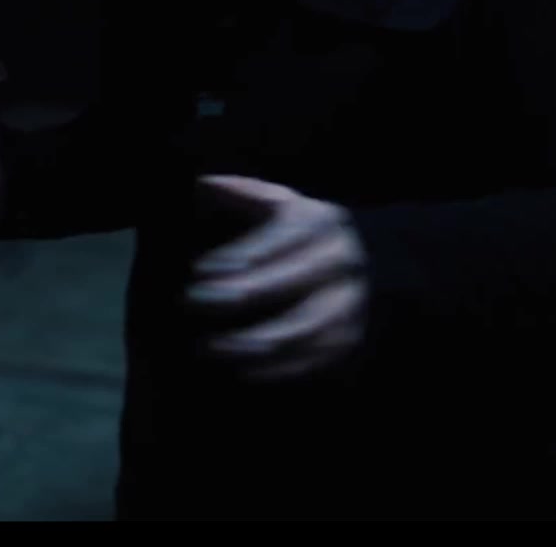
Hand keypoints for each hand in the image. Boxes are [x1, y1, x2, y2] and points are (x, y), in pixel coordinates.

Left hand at [186, 175, 368, 380]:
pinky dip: (277, 369)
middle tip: (194, 303)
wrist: (361, 260)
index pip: (280, 237)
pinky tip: (241, 370)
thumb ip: (240, 194)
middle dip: (242, 294)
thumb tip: (201, 185)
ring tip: (211, 347)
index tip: (200, 269)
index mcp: (319, 221)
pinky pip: (314, 358)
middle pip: (292, 282)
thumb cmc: (298, 231)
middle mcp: (340, 260)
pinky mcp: (347, 337)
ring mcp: (349, 302)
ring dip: (255, 340)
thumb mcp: (276, 202)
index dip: (240, 254)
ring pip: (304, 327)